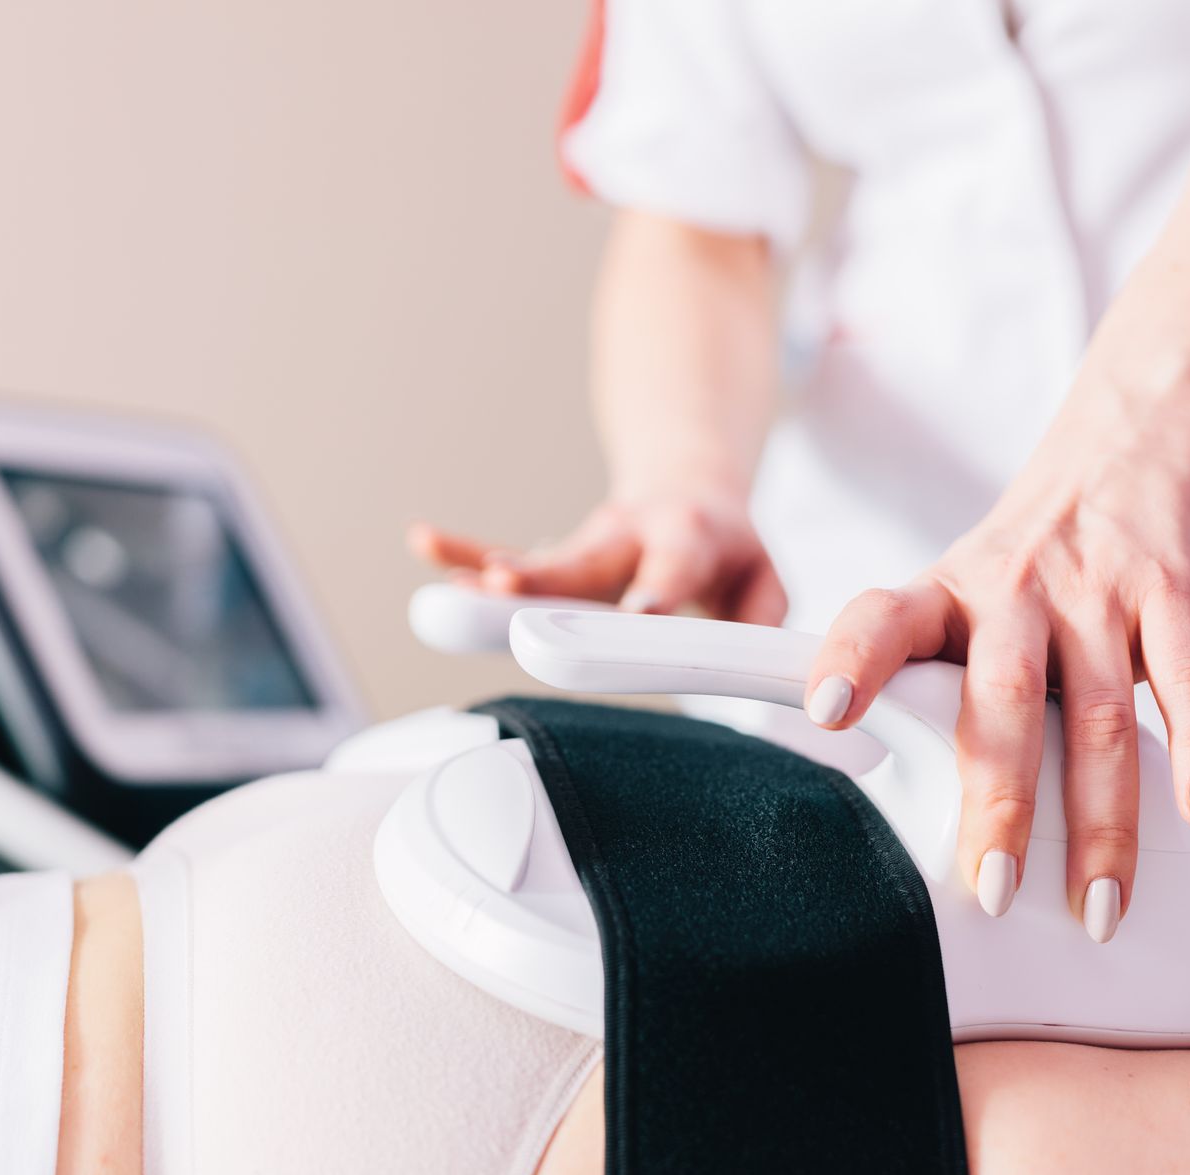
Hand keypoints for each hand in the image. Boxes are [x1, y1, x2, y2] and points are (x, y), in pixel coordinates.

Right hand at [409, 476, 786, 624]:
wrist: (690, 491)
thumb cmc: (723, 548)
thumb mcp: (764, 577)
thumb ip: (760, 621)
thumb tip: (733, 667)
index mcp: (686, 534)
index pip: (671, 568)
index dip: (654, 591)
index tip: (636, 612)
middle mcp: (627, 534)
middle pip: (584, 563)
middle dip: (545, 575)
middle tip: (506, 582)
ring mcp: (586, 546)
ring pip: (535, 562)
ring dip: (487, 567)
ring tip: (447, 569)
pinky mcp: (556, 559)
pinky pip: (504, 556)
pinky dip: (463, 552)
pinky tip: (425, 542)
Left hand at [803, 373, 1189, 942]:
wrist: (1128, 448)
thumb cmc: (1028, 560)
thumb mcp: (959, 598)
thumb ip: (933, 682)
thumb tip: (892, 806)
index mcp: (942, 594)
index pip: (881, 620)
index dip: (851, 662)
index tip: (826, 712)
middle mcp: (1012, 591)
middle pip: (1003, 699)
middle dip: (999, 802)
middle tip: (993, 888)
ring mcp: (1096, 592)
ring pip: (1098, 714)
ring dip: (1102, 819)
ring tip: (1097, 903)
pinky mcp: (1174, 593)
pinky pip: (1187, 681)